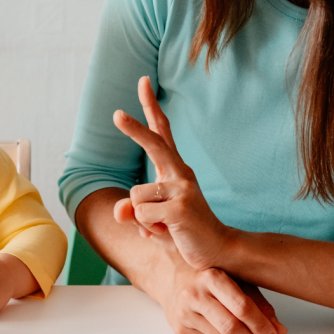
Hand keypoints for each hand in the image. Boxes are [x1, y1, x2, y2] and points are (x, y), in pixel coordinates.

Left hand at [113, 75, 234, 270]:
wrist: (217, 251)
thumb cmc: (184, 231)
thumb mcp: (152, 219)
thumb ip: (133, 212)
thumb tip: (118, 212)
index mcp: (174, 170)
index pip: (161, 133)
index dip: (151, 107)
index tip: (143, 81)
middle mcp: (180, 173)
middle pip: (154, 144)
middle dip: (133, 130)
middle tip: (115, 115)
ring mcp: (183, 189)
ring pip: (136, 197)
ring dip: (143, 218)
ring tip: (165, 227)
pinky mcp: (181, 208)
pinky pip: (142, 215)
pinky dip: (148, 229)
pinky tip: (170, 232)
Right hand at [149, 248, 285, 333]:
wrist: (171, 274)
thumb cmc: (207, 275)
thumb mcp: (235, 279)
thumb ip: (258, 303)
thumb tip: (279, 329)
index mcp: (210, 276)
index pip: (241, 307)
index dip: (261, 324)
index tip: (273, 333)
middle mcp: (194, 293)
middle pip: (230, 326)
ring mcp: (184, 312)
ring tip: (248, 332)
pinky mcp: (179, 328)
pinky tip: (226, 329)